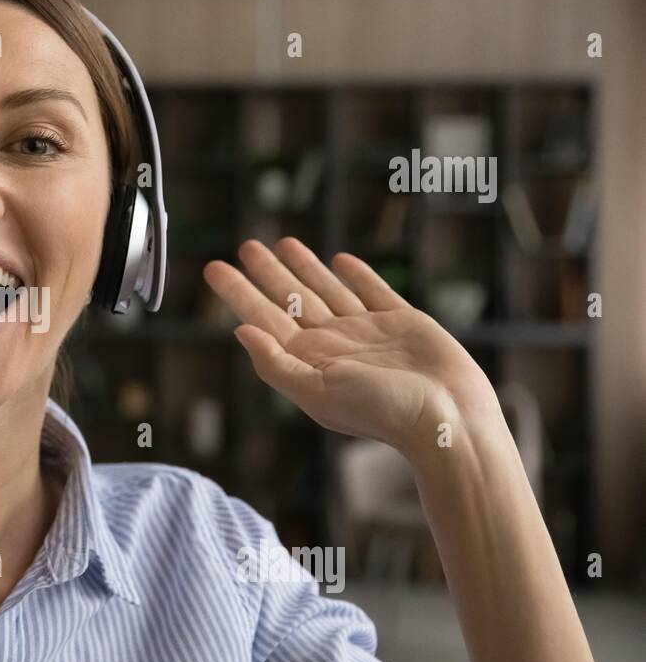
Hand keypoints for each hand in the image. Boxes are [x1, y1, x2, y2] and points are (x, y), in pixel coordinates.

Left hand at [203, 238, 502, 460]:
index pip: (264, 318)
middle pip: (291, 299)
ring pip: (327, 290)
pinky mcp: (402, 323)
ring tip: (284, 243)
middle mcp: (333, 344)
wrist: (447, 418)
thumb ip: (276, 363)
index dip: (239, 292)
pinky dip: (356, 275)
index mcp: (309, 360)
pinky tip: (340, 261)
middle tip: (247, 246)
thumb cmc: (382, 412)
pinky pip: (373, 291)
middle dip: (268, 273)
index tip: (214, 267)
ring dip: (305, 267)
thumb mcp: (318, 392)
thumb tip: (240, 332)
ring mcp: (367, 332)